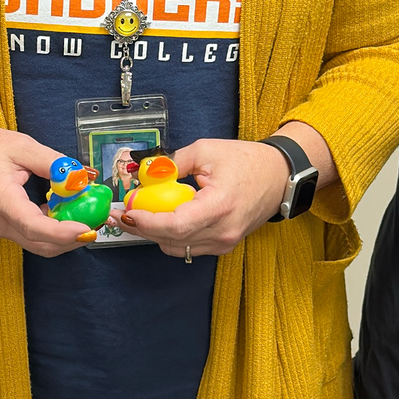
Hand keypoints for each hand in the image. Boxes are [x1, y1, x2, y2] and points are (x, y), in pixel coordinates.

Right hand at [0, 124, 86, 257]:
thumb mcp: (20, 146)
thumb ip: (53, 163)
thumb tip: (82, 176)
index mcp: (0, 200)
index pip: (34, 227)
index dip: (64, 232)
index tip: (88, 228)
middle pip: (43, 244)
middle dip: (75, 237)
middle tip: (100, 219)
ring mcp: (0, 230)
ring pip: (40, 245)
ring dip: (66, 235)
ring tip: (87, 213)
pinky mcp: (4, 229)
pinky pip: (33, 237)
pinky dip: (54, 230)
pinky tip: (65, 210)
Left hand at [114, 137, 289, 258]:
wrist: (279, 177)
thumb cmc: (248, 161)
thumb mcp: (206, 151)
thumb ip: (172, 163)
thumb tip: (144, 172)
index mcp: (220, 206)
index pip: (175, 225)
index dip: (146, 222)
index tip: (126, 212)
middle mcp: (223, 231)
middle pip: (170, 239)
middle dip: (141, 228)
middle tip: (120, 215)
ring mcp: (224, 242)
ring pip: (176, 247)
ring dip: (154, 233)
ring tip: (138, 216)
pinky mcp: (223, 245)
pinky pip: (188, 247)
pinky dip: (171, 236)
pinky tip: (163, 219)